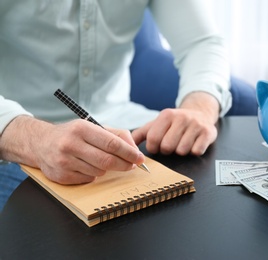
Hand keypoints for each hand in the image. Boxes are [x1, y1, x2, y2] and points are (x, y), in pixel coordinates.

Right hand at [0, 116, 144, 183]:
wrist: (40, 143)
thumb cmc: (73, 134)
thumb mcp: (93, 127)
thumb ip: (116, 135)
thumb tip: (134, 149)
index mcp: (81, 128)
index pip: (112, 143)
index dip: (129, 152)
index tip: (139, 158)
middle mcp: (70, 144)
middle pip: (107, 160)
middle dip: (124, 164)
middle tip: (132, 165)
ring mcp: (64, 161)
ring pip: (99, 171)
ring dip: (106, 169)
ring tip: (101, 161)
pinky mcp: (61, 175)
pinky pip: (88, 179)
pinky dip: (93, 174)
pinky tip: (87, 166)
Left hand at [132, 92, 219, 155]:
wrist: (200, 113)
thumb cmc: (175, 122)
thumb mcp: (158, 123)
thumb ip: (141, 134)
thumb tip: (125, 144)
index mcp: (166, 115)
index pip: (153, 139)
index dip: (154, 147)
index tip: (157, 146)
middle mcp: (182, 118)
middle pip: (167, 146)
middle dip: (167, 150)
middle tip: (171, 145)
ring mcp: (196, 125)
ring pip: (182, 151)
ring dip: (180, 151)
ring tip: (182, 143)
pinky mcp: (207, 132)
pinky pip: (196, 151)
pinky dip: (194, 151)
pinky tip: (193, 144)